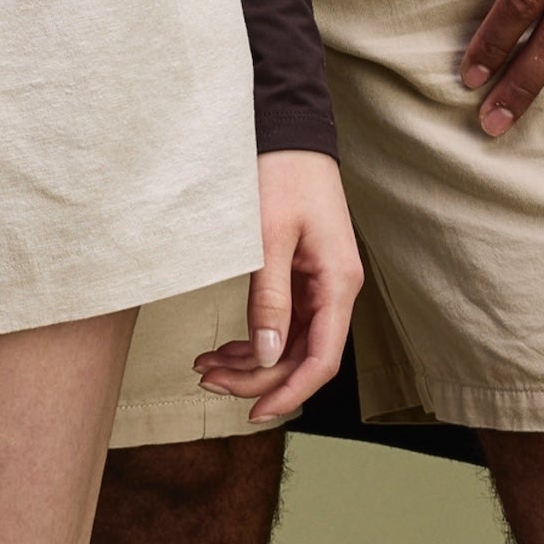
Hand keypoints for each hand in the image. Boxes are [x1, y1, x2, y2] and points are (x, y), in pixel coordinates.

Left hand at [192, 149, 361, 425]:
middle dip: (257, 378)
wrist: (287, 130)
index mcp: (337, 283)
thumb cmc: (281, 173)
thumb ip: (269, 298)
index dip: (288, 393)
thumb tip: (265, 357)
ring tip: (206, 367)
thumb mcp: (268, 237)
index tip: (253, 413)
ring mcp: (320, 283)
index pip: (321, 360)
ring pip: (289, 342)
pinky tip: (223, 347)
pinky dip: (254, 337)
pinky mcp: (304, 274)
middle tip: (208, 381)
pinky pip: (283, 321)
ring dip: (251, 361)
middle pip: (301, 357)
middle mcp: (335, 289)